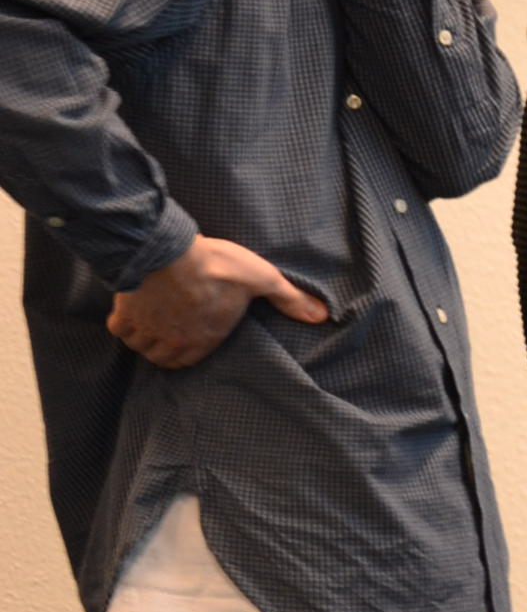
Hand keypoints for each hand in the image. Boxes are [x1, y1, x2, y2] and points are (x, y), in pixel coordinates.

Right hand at [107, 236, 328, 369]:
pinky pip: (119, 330)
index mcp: (207, 338)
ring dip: (145, 337)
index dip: (191, 349)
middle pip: (163, 357)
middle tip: (170, 326)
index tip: (191, 334)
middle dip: (167, 347)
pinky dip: (123, 323)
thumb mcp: (262, 278)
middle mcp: (175, 341)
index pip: (192, 360)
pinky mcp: (124, 315)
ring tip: (153, 319)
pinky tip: (132, 311)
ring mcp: (148, 330)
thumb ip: (289, 299)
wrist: (168, 251)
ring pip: (140, 346)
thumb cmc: (218, 265)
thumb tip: (323, 316)